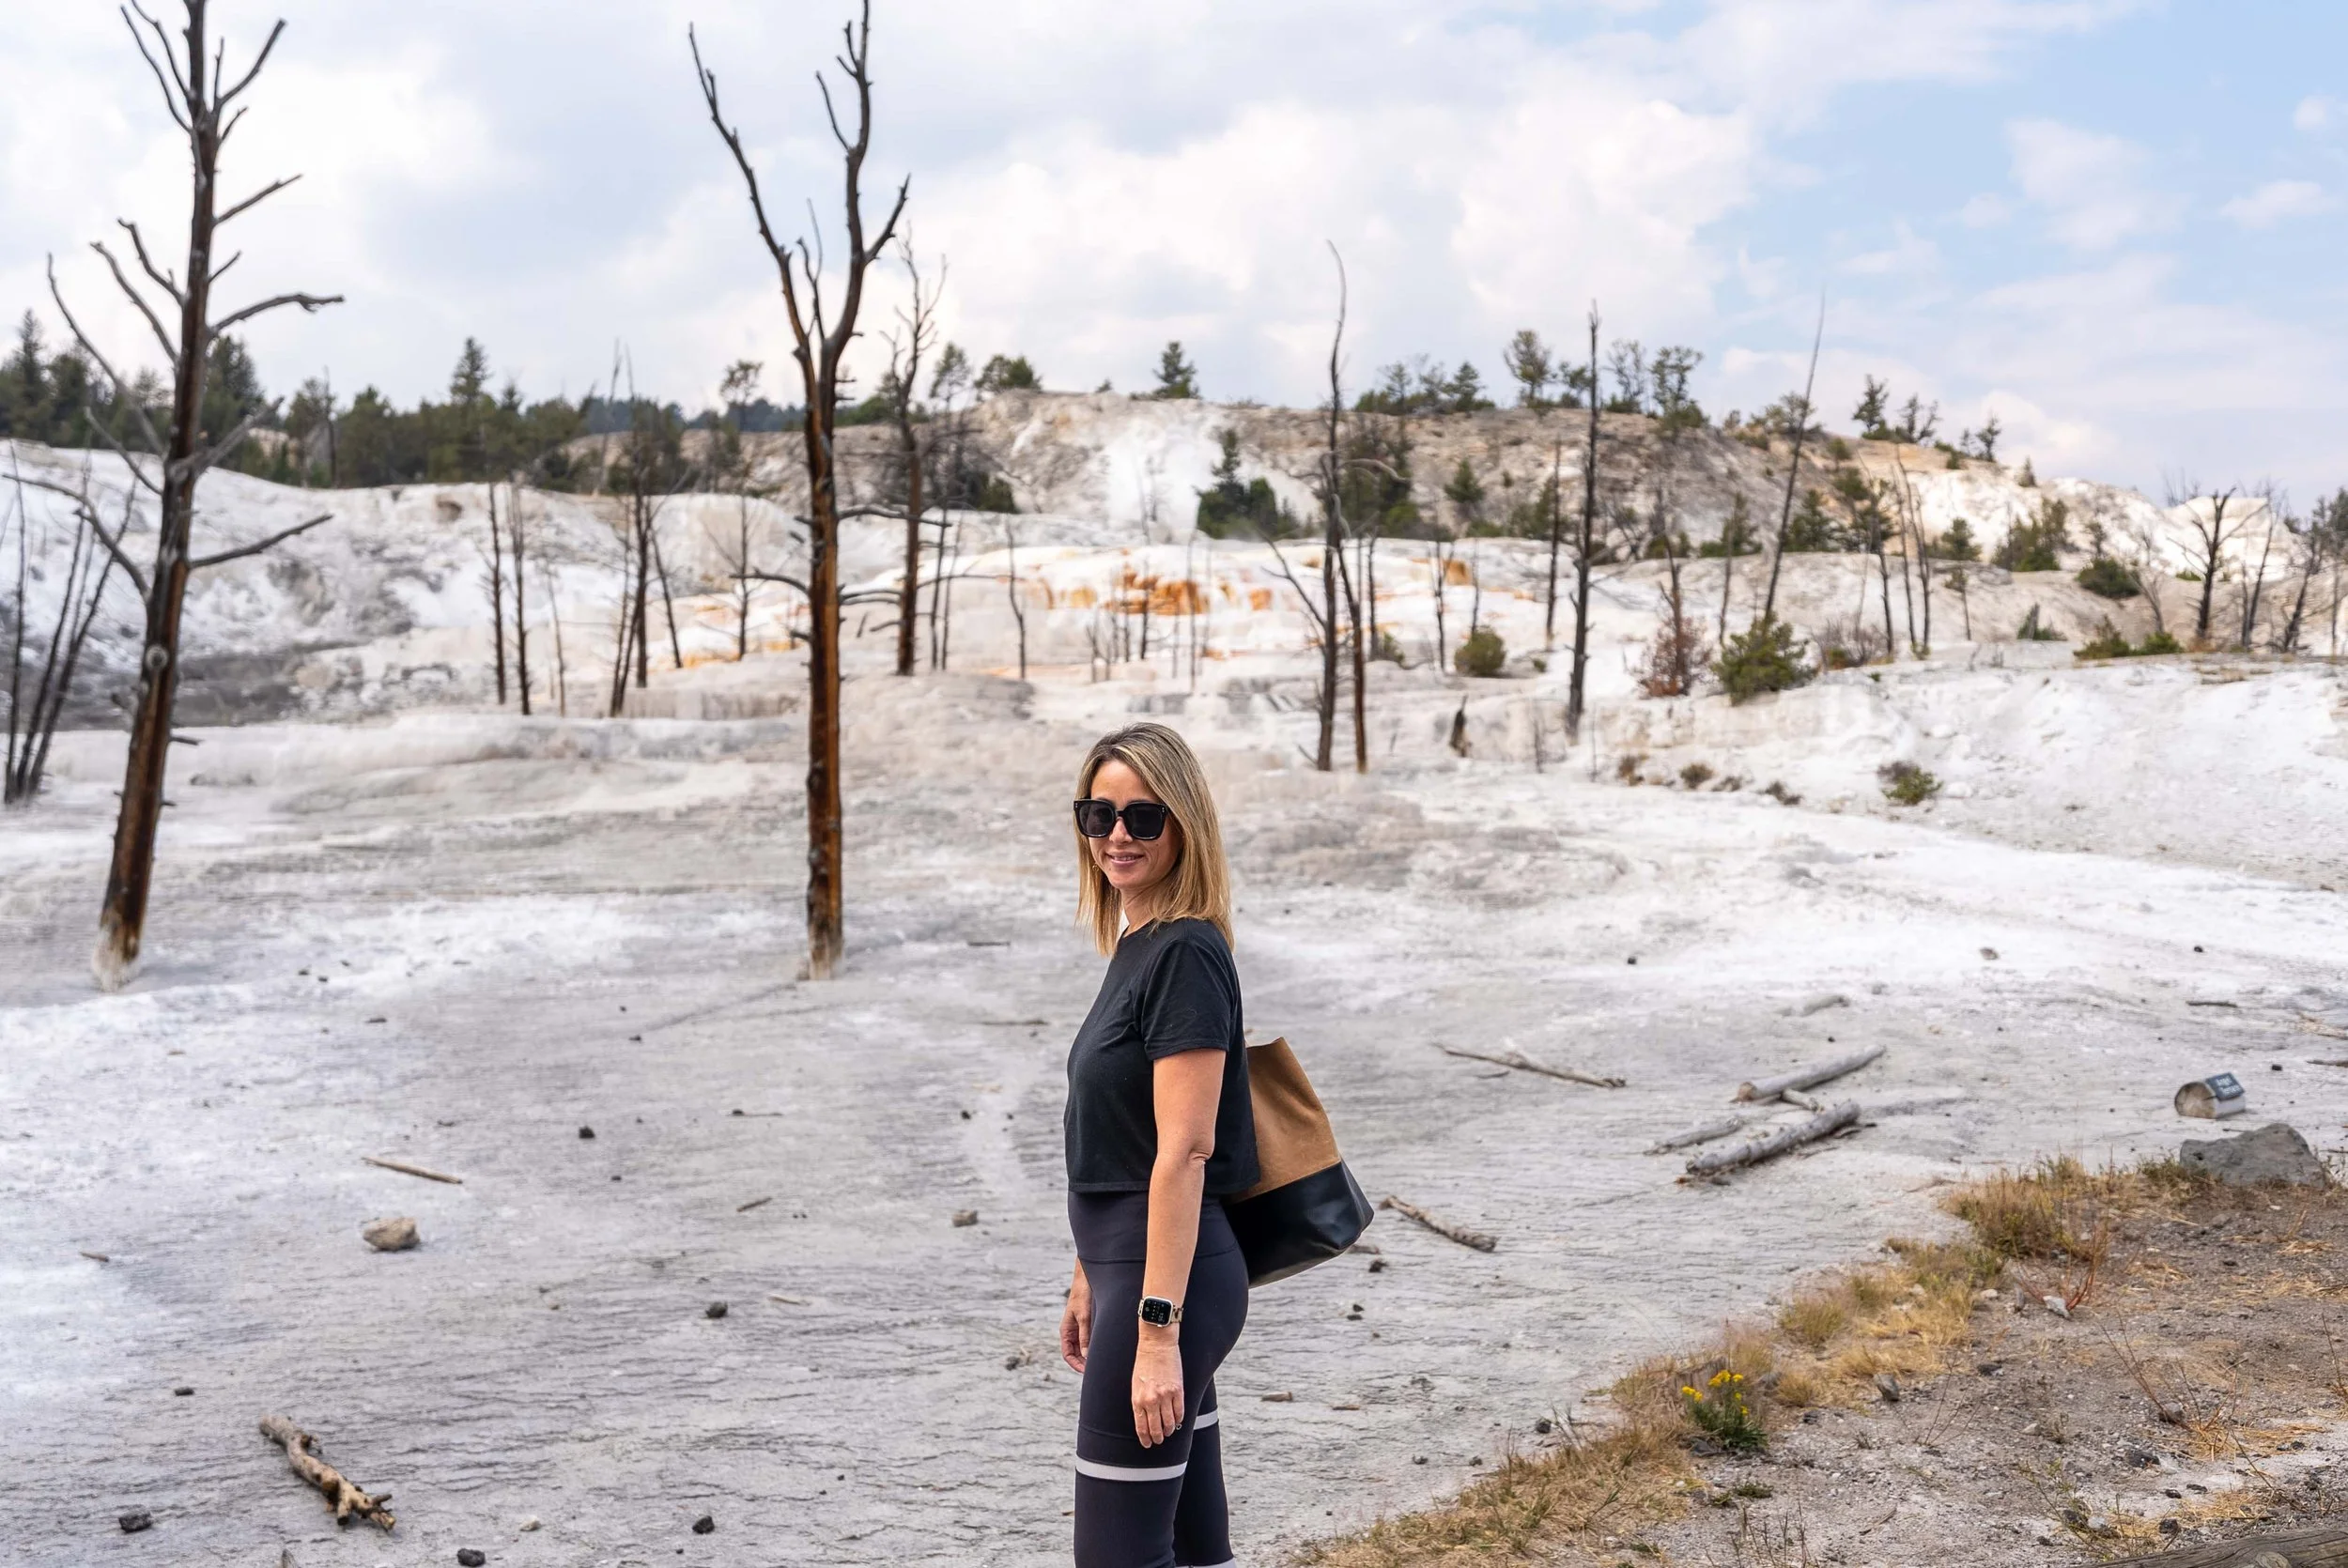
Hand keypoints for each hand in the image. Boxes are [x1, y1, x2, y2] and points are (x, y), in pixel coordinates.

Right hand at [1060, 1267, 1092, 1372]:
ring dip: (1089, 1355)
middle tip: (1097, 1370)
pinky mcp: (1087, 1323)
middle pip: (1075, 1353)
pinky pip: (1088, 1339)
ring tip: (1100, 1362)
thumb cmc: (1083, 1295)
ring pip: (1082, 1348)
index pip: (1067, 1354)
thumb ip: (1085, 1336)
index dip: (1075, 1365)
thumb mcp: (1084, 1317)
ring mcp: (1079, 1328)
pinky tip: (1103, 1349)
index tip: (1086, 1372)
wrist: (1087, 1278)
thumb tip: (1086, 1355)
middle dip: (1083, 1363)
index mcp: (1066, 1331)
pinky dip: (1093, 1346)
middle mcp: (1071, 1331)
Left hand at [1131, 1330, 1183, 1446]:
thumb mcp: (1135, 1384)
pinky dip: (1179, 1419)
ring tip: (1169, 1432)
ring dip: (1169, 1430)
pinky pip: (1180, 1411)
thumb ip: (1140, 1402)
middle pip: (1156, 1428)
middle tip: (1159, 1441)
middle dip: (1158, 1438)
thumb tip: (1145, 1418)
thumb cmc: (1144, 1363)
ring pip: (1169, 1423)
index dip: (1145, 1439)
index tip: (1147, 1444)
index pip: (1141, 1427)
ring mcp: (1165, 1396)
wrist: (1156, 1345)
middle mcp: (1151, 1400)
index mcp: (1137, 1399)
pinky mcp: (1178, 1390)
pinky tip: (1177, 1421)